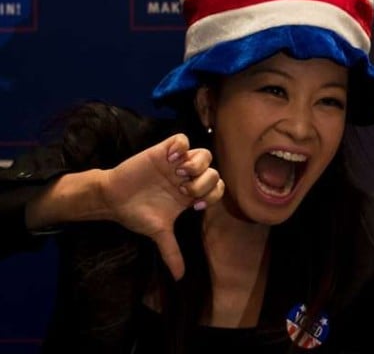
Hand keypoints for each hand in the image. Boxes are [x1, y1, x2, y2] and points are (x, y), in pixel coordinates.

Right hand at [100, 133, 222, 279]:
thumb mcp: (158, 232)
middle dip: (204, 181)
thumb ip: (171, 251)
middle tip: (184, 189)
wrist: (112, 200)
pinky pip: (182, 139)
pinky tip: (170, 158)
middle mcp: (187, 177)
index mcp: (191, 194)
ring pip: (204, 153)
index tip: (195, 205)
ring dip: (196, 163)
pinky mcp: (162, 151)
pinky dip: (180, 146)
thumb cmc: (137, 213)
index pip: (218, 188)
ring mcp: (176, 163)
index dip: (213, 195)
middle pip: (214, 171)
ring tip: (178, 173)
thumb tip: (179, 276)